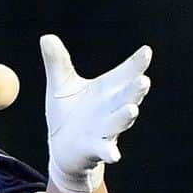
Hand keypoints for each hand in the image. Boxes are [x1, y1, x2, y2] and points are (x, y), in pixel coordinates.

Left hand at [41, 35, 151, 192]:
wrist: (62, 149)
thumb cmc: (68, 114)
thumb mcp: (61, 86)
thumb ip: (57, 62)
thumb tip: (46, 37)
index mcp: (107, 89)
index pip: (125, 73)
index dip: (136, 63)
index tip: (146, 51)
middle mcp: (111, 108)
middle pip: (126, 97)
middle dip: (135, 90)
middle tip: (144, 80)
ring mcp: (104, 130)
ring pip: (118, 122)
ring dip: (125, 117)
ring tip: (132, 110)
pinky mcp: (94, 149)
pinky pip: (104, 150)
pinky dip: (109, 152)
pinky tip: (114, 155)